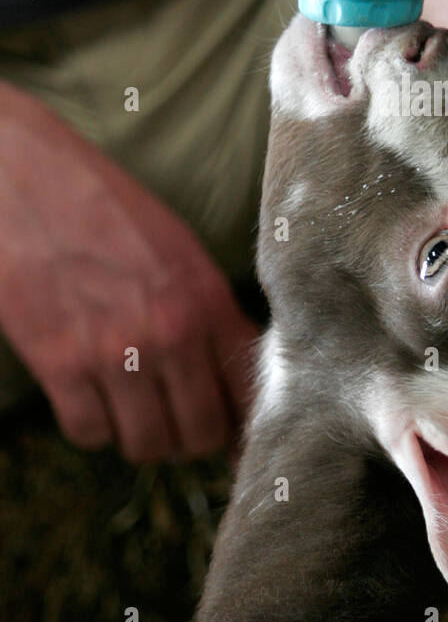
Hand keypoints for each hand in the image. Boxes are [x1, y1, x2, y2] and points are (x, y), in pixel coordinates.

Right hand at [0, 84, 257, 461]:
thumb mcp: (178, 249)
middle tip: (179, 421)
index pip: (249, 392)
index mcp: (206, 299)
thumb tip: (235, 379)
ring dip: (144, 437)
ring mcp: (112, 352)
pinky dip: (93, 427)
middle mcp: (168, 332)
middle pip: (201, 433)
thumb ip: (211, 313)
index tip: (239, 438)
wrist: (24, 177)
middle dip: (194, 438)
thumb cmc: (105, 208)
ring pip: (146, 443)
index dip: (247, 426)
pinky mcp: (57, 363)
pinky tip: (92, 398)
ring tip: (136, 409)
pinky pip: (89, 433)